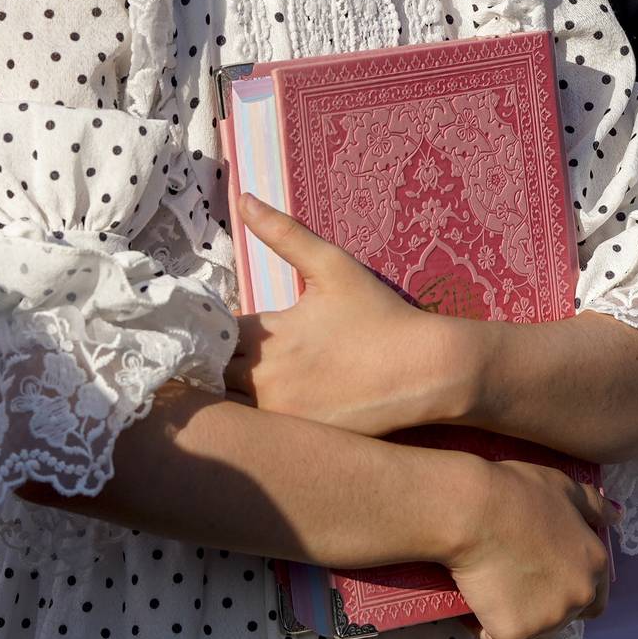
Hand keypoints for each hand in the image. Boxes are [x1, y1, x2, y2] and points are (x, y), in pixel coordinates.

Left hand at [223, 193, 467, 436]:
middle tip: (235, 355)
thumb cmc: (380, 316)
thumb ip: (283, 233)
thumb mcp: (332, 267)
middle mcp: (266, 378)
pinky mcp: (298, 441)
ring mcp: (281, 416)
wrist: (425, 371)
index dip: (213, 330)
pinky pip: (259, 437)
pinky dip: (257, 425)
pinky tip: (273, 410)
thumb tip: (242, 197)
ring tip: (251, 381)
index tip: (228, 328)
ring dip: (231, 394)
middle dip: (218, 363)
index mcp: (268, 333)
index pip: (212, 334)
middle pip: (213, 374)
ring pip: (230, 408)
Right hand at [445, 458, 622, 638]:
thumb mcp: (563, 487)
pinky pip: (501, 637)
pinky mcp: (514, 633)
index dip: (570, 591)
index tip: (544, 579)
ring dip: (520, 620)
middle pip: (564, 617)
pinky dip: (489, 625)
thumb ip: (593, 505)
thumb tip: (616, 516)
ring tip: (495, 593)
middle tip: (514, 581)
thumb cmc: (517, 493)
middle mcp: (579, 597)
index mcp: (594, 564)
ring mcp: (547, 620)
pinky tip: (477, 603)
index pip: (595, 599)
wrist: (472, 512)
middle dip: (544, 606)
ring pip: (535, 633)